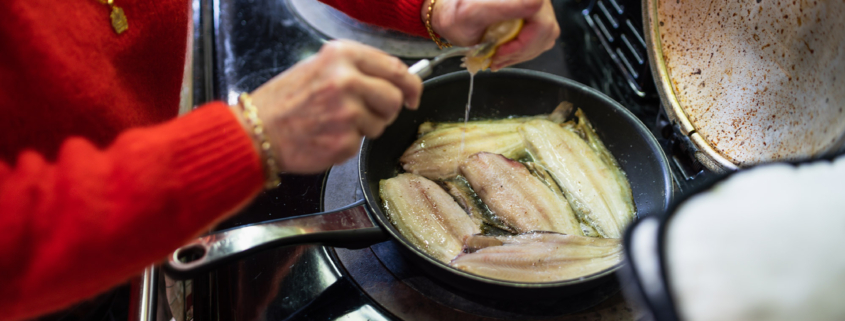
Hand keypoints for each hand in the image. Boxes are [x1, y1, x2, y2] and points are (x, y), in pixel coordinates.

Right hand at [245, 40, 421, 173]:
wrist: (257, 131)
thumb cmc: (285, 101)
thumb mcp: (319, 68)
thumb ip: (357, 70)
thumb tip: (395, 81)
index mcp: (342, 56)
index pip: (394, 68)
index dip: (410, 85)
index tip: (413, 94)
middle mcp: (347, 80)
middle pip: (394, 98)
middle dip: (388, 110)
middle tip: (370, 114)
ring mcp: (347, 112)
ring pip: (380, 123)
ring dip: (365, 128)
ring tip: (335, 123)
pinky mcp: (345, 141)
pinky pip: (362, 143)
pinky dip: (348, 143)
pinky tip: (327, 136)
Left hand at [426, 0, 559, 70]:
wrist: (449, 14)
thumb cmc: (456, 13)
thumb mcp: (474, 12)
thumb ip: (504, 7)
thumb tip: (535, 3)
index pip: (542, 25)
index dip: (523, 45)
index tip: (500, 53)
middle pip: (545, 33)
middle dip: (520, 52)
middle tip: (496, 58)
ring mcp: (536, 7)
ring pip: (543, 38)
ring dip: (520, 53)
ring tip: (498, 55)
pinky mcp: (533, 17)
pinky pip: (538, 39)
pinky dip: (521, 50)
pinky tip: (504, 50)